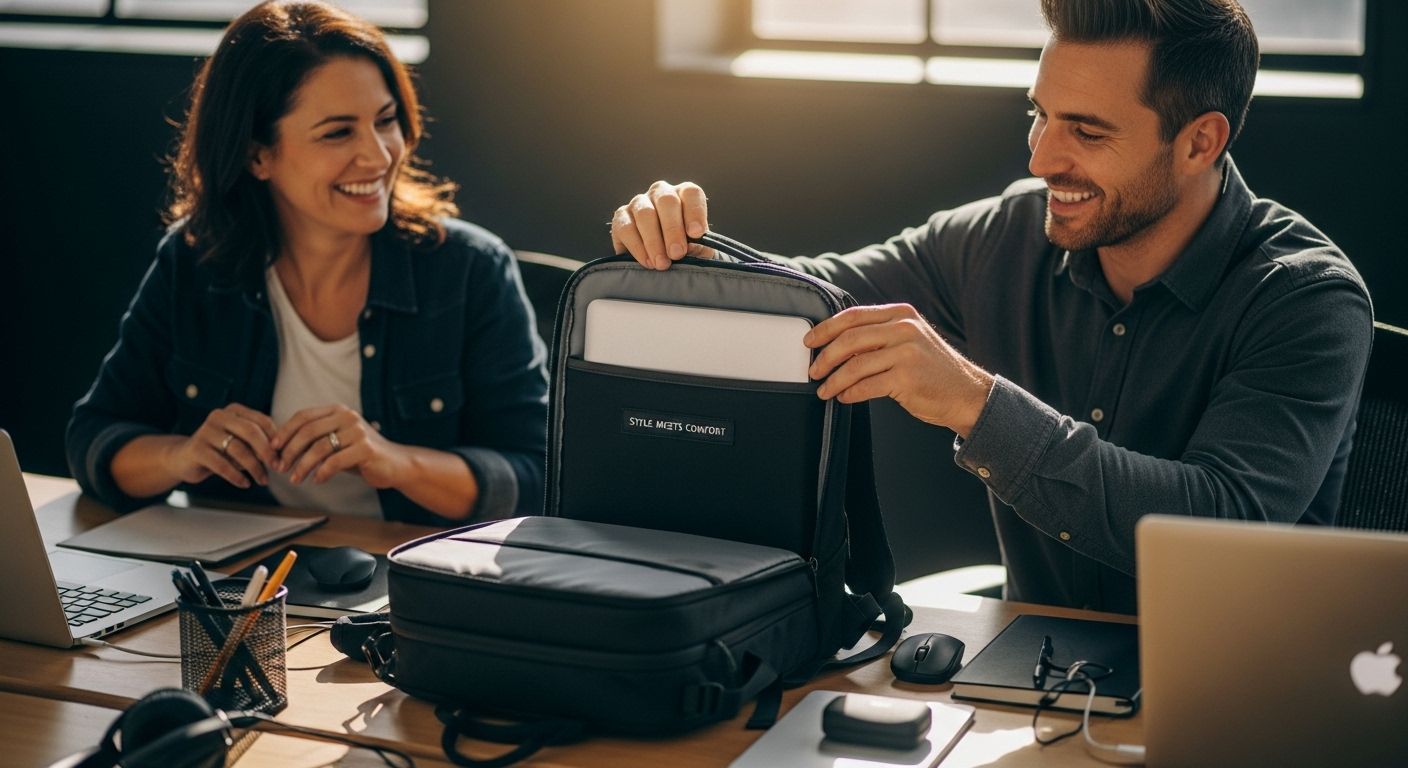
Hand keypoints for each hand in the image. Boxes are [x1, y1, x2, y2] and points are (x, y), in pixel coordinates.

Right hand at [169, 404, 276, 488]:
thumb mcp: (241, 444)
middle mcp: (219, 416)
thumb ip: (259, 445)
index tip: (283, 456)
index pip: (262, 421)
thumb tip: (280, 456)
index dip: (275, 439)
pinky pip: (222, 464)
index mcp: (234, 411)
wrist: (184, 459)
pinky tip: (245, 483)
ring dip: (254, 468)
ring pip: (238, 449)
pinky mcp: (196, 449)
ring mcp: (205, 431)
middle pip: (251, 431)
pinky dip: (236, 476)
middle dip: (267, 451)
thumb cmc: (221, 451)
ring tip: (263, 480)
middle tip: (277, 468)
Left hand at [271, 404, 409, 487]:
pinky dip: (322, 473)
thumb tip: (281, 448)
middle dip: (290, 451)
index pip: (304, 416)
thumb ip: (316, 439)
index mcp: (338, 410)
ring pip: (319, 448)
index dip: (285, 431)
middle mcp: (348, 416)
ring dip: (303, 466)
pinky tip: (317, 480)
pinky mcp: (366, 448)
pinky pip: (335, 462)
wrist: (395, 464)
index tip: (273, 448)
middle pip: (308, 431)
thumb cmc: (361, 454)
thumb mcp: (337, 441)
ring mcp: (358, 431)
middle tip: (280, 466)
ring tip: (295, 479)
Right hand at [610, 180, 715, 269]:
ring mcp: (639, 202)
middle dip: (673, 229)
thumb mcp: (697, 248)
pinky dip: (638, 247)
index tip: (696, 233)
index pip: (691, 193)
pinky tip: (647, 262)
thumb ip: (698, 246)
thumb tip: (690, 247)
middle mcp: (661, 193)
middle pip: (666, 201)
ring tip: (662, 263)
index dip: (694, 212)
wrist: (661, 260)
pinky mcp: (621, 217)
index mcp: (684, 195)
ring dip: (654, 241)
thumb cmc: (685, 249)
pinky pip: (626, 228)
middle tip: (677, 253)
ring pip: (645, 214)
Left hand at [806, 304, 994, 436]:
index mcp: (900, 314)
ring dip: (834, 380)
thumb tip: (835, 344)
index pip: (853, 316)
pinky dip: (850, 393)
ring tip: (825, 390)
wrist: (966, 393)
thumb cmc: (932, 369)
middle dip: (825, 357)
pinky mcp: (907, 378)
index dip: (826, 328)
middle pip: (849, 339)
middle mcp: (904, 329)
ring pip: (855, 365)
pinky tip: (844, 397)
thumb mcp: (908, 340)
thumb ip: (879, 335)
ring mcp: (907, 353)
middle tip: (814, 371)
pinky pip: (866, 386)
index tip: (810, 341)